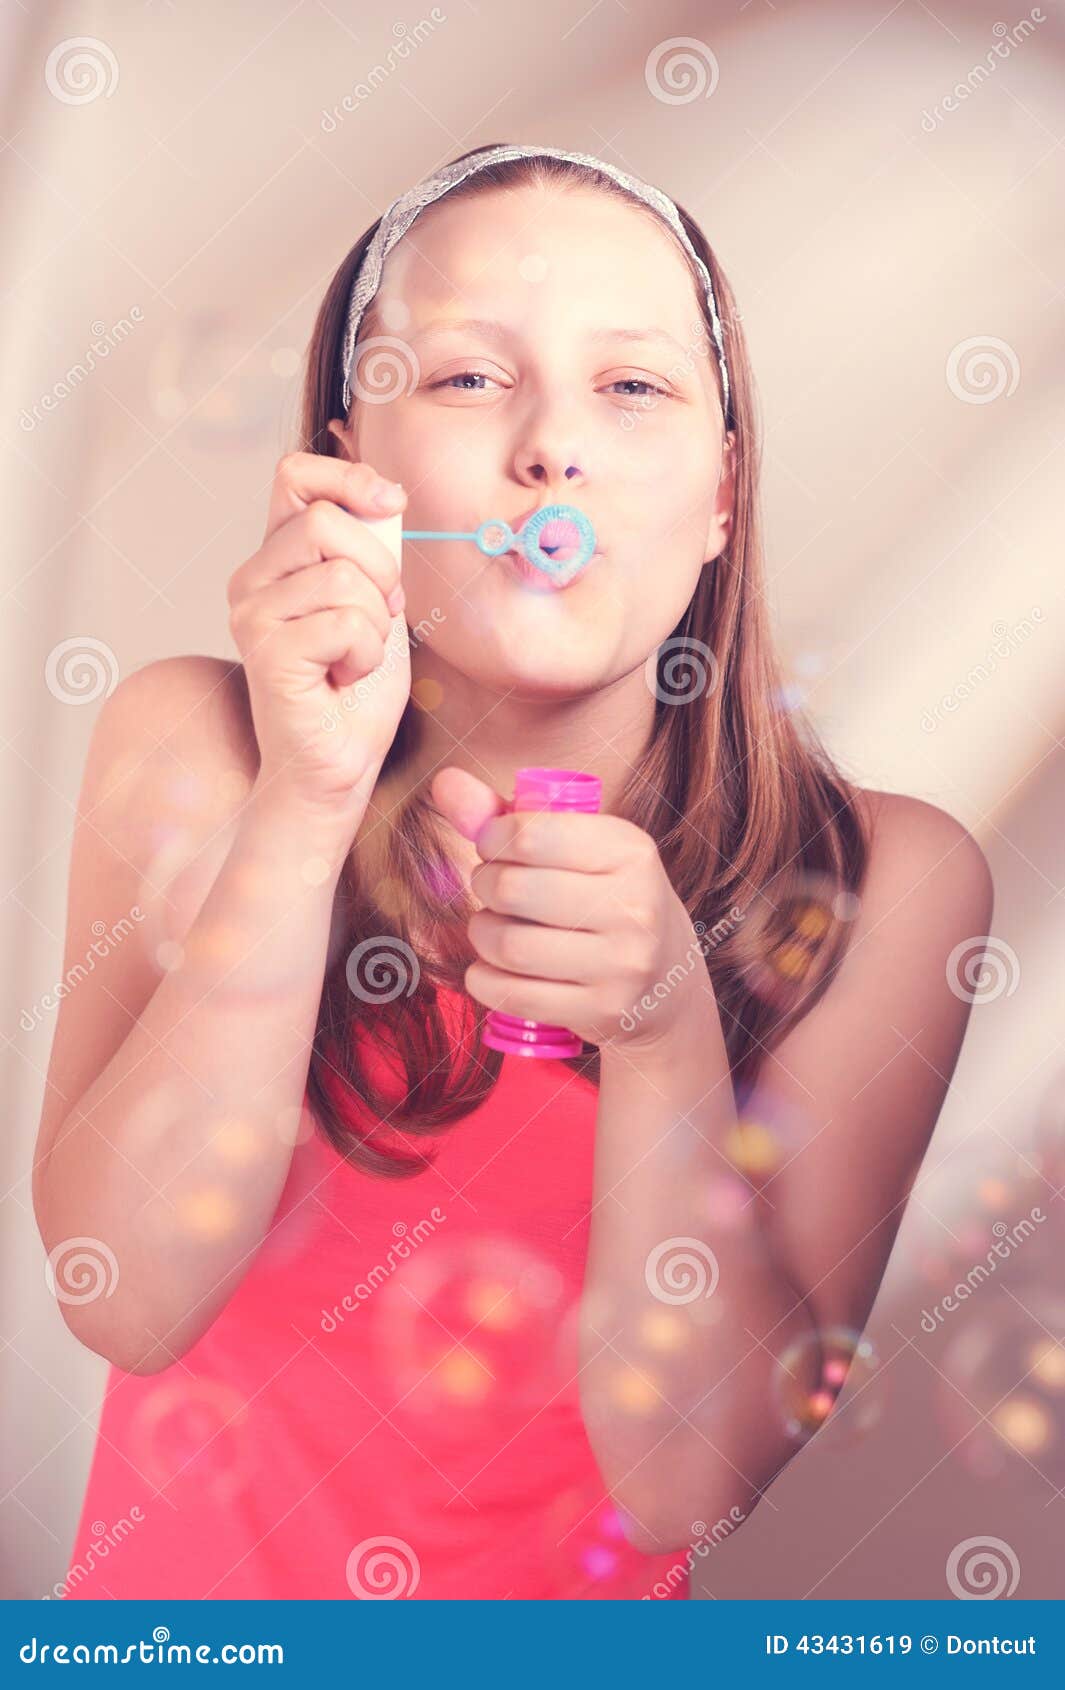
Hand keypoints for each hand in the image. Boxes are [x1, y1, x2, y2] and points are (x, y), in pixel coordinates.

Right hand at [227, 452, 410, 823]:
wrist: (336, 766)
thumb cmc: (355, 690)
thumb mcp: (375, 602)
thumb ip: (371, 551)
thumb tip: (385, 499)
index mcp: (275, 559)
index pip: (294, 475)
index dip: (347, 475)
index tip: (390, 500)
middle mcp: (251, 580)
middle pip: (324, 520)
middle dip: (378, 568)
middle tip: (380, 615)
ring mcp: (251, 615)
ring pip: (342, 576)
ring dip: (374, 623)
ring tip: (354, 658)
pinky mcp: (266, 651)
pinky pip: (344, 623)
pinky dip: (365, 655)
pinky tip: (343, 678)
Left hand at [430, 767, 703, 1052]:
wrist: (667, 978)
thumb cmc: (604, 897)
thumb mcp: (578, 846)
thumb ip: (506, 813)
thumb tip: (443, 783)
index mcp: (629, 850)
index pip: (530, 835)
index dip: (492, 839)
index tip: (493, 847)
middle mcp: (633, 905)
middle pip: (513, 890)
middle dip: (483, 885)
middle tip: (490, 889)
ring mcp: (622, 964)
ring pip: (508, 945)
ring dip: (481, 933)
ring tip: (491, 927)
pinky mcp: (603, 1010)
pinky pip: (512, 995)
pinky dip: (484, 979)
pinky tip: (492, 968)